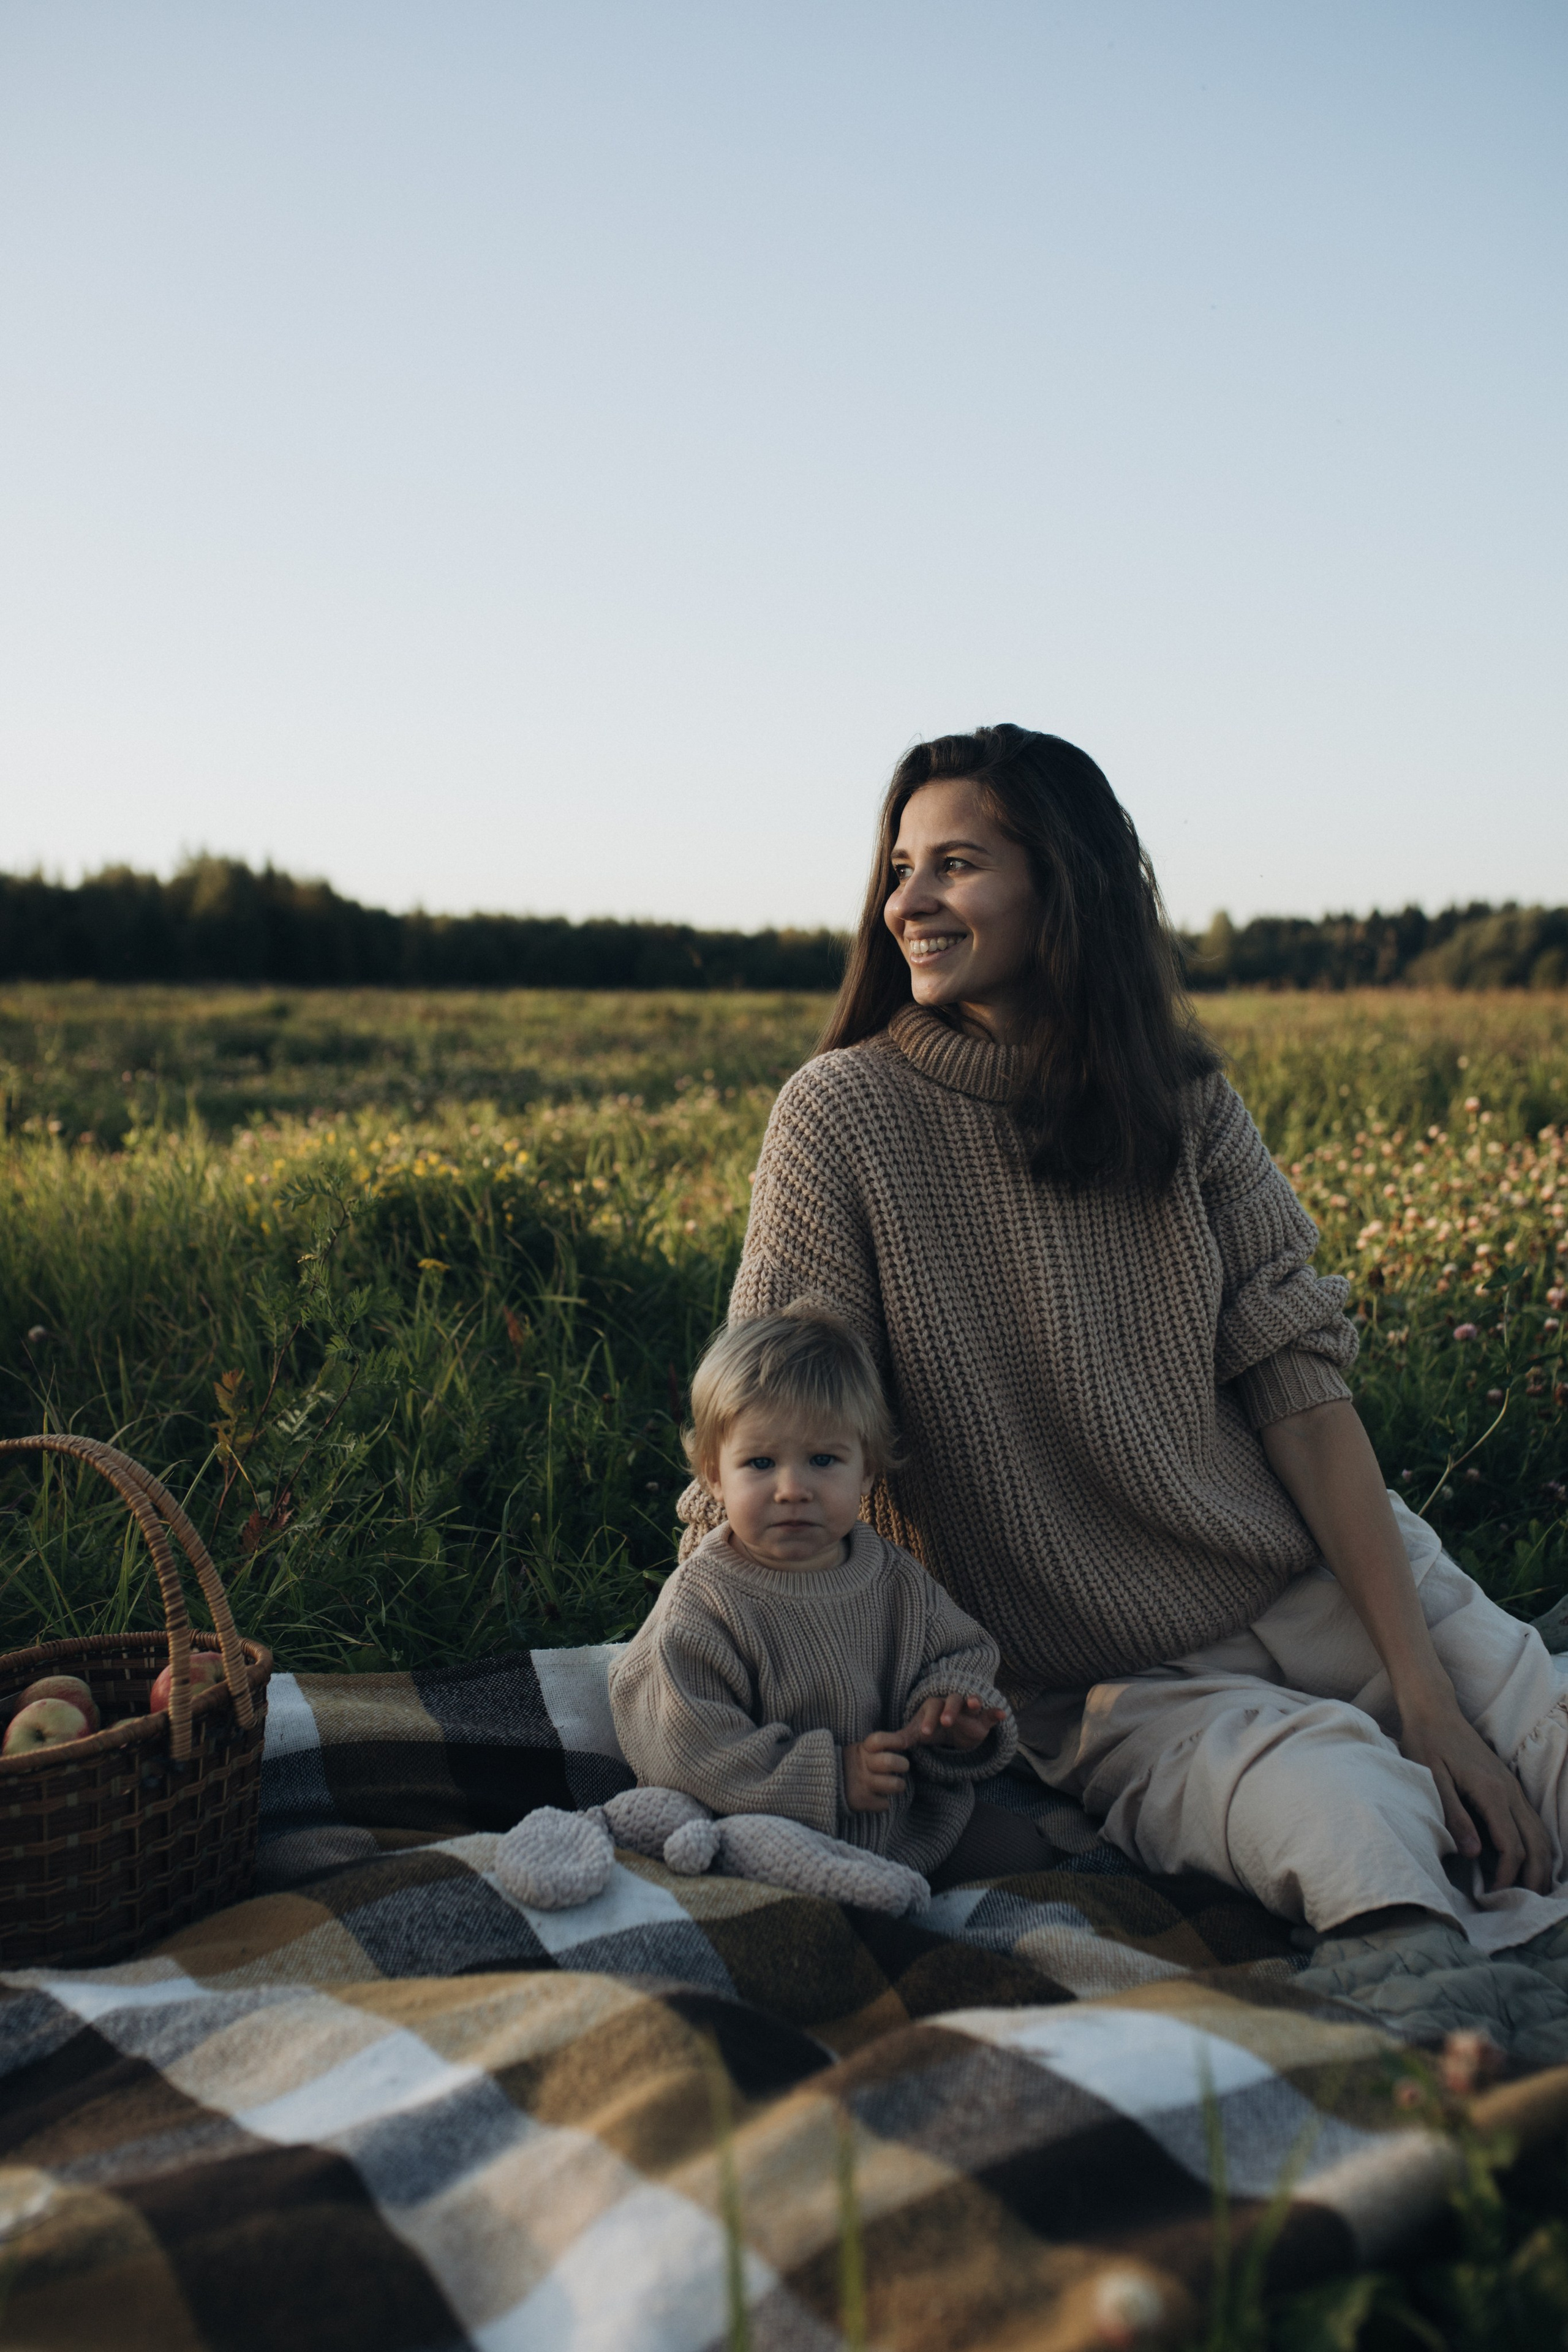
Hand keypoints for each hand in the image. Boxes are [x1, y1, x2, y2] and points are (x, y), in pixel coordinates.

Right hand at [842, 1730, 912, 1811]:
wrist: (825, 1783)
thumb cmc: (853, 1765)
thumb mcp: (862, 1750)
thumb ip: (883, 1745)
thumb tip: (908, 1737)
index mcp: (862, 1749)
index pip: (879, 1739)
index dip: (894, 1740)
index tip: (903, 1743)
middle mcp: (862, 1765)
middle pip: (889, 1761)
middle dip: (902, 1764)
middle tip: (904, 1766)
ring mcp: (861, 1783)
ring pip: (893, 1784)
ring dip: (899, 1785)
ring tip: (897, 1785)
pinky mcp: (860, 1801)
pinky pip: (884, 1804)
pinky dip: (884, 1803)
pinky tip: (879, 1798)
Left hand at [901, 1693, 1005, 1751]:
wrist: (950, 1731)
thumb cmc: (932, 1727)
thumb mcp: (918, 1733)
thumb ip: (904, 1738)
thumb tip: (888, 1745)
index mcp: (935, 1705)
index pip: (931, 1708)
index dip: (928, 1719)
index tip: (924, 1733)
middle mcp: (953, 1704)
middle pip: (952, 1700)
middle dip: (950, 1709)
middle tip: (946, 1722)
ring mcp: (969, 1711)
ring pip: (973, 1700)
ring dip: (974, 1701)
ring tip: (975, 1704)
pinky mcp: (983, 1720)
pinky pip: (990, 1713)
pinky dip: (996, 1713)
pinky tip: (1002, 1714)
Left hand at [1398, 1693, 1552, 1892]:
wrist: (1434, 1710)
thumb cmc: (1426, 1743)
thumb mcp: (1431, 1780)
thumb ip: (1453, 1816)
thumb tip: (1474, 1854)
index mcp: (1492, 1793)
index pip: (1512, 1848)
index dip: (1507, 1878)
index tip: (1492, 1898)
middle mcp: (1510, 1792)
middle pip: (1538, 1845)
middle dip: (1533, 1879)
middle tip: (1520, 1907)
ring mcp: (1513, 1789)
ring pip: (1541, 1835)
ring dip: (1540, 1866)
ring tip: (1528, 1893)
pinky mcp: (1508, 1787)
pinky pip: (1533, 1823)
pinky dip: (1537, 1848)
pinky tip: (1527, 1864)